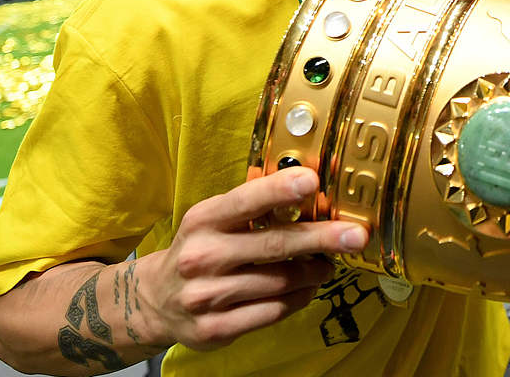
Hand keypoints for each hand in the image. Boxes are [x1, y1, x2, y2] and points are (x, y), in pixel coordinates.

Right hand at [135, 167, 367, 350]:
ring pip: (279, 282)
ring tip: (327, 265)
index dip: (279, 190)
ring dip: (313, 272)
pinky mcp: (214, 328)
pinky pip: (272, 312)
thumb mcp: (214, 219)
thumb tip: (311, 182)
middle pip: (273, 245)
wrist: (153, 300)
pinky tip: (307, 289)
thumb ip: (254, 204)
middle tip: (356, 236)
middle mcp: (201, 256)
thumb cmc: (201, 248)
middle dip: (321, 238)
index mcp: (203, 220)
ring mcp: (206, 295)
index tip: (313, 180)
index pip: (245, 201)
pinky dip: (298, 298)